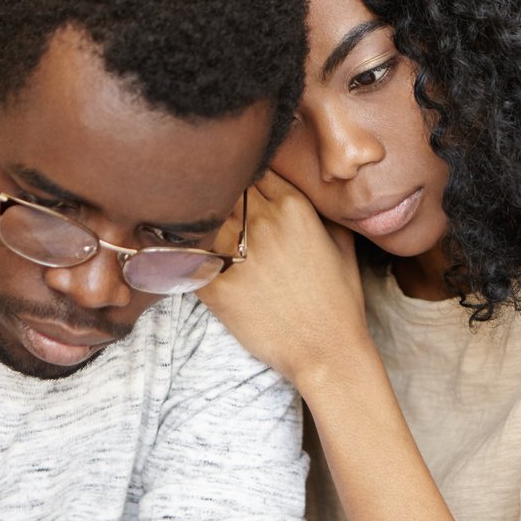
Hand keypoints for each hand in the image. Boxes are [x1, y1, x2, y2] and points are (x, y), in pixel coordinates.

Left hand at [199, 171, 372, 389]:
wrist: (328, 352)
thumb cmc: (340, 302)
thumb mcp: (343, 245)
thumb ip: (324, 210)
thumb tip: (313, 191)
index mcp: (294, 207)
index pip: (253, 169)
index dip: (242, 175)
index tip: (235, 185)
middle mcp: (264, 223)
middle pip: (223, 187)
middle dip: (217, 192)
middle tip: (206, 201)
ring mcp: (238, 254)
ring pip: (201, 216)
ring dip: (197, 219)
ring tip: (188, 225)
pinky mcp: (217, 286)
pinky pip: (186, 256)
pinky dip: (179, 254)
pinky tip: (176, 255)